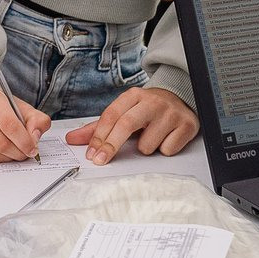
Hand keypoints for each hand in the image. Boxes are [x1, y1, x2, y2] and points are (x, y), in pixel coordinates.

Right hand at [0, 87, 50, 162]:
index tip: (33, 148)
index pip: (9, 124)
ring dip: (9, 158)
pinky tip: (3, 152)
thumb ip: (35, 119)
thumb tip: (35, 138)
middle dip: (18, 152)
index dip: (24, 140)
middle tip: (26, 153)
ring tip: (16, 152)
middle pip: (1, 142)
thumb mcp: (20, 106)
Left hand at [66, 88, 197, 163]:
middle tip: (101, 161)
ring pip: (147, 144)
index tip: (91, 154)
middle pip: (126, 125)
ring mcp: (171, 113)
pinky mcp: (186, 125)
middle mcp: (152, 101)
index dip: (98, 136)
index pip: (111, 115)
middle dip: (111, 146)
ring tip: (150, 137)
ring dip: (144, 148)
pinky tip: (166, 138)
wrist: (181, 98)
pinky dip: (163, 149)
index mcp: (134, 96)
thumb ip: (98, 127)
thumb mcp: (123, 112)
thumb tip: (72, 139)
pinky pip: (167, 150)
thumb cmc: (147, 109)